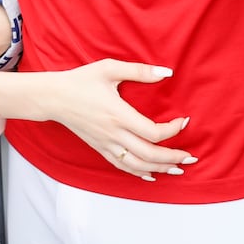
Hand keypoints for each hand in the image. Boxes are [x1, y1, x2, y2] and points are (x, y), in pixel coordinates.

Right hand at [44, 60, 192, 180]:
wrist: (53, 97)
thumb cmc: (80, 81)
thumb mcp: (109, 68)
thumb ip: (139, 71)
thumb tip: (167, 72)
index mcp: (118, 114)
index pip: (153, 132)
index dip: (173, 130)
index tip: (184, 121)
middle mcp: (113, 133)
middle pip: (150, 155)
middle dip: (174, 157)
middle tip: (190, 156)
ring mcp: (106, 144)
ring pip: (138, 165)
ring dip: (160, 169)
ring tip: (178, 168)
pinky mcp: (99, 148)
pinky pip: (122, 166)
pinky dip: (139, 173)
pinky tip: (151, 174)